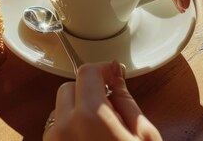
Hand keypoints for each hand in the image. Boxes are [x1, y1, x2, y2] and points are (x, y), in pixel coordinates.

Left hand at [44, 62, 160, 140]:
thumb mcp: (144, 136)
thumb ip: (127, 101)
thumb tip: (116, 76)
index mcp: (90, 117)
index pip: (87, 72)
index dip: (104, 69)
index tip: (114, 74)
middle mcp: (64, 127)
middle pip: (69, 88)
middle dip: (88, 90)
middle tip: (112, 107)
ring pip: (60, 109)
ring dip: (78, 110)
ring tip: (102, 130)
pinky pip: (57, 129)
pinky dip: (71, 128)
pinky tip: (91, 140)